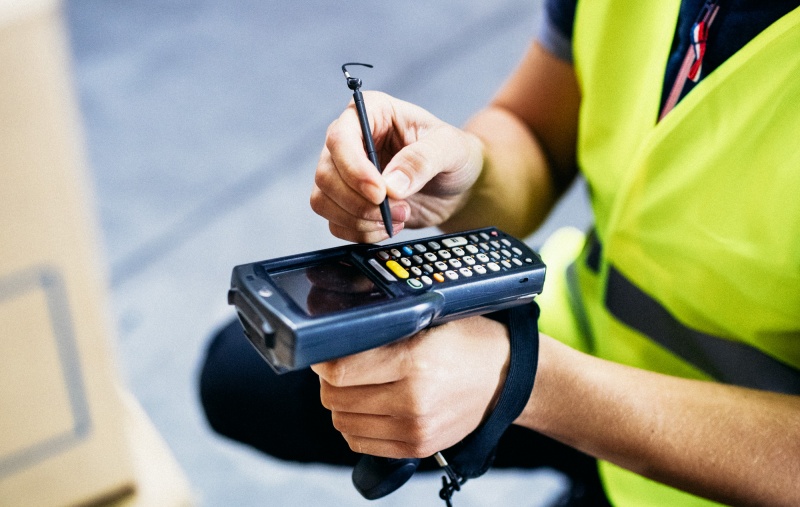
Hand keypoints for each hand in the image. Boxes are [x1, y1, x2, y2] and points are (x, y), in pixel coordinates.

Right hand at [311, 91, 483, 242]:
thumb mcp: (450, 148)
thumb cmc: (455, 154)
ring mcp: (346, 174)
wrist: (459, 185)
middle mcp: (351, 141)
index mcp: (370, 113)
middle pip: (326, 175)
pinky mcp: (348, 203)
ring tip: (400, 217)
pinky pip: (336, 224)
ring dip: (360, 219)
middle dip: (359, 202)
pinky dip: (361, 232)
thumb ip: (422, 160)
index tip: (380, 193)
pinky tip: (390, 226)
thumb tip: (391, 185)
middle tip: (400, 209)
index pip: (340, 138)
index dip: (354, 169)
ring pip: (324, 201)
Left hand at [311, 315, 509, 458]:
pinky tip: (369, 407)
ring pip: (342, 423)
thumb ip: (384, 330)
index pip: (340, 371)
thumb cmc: (467, 341)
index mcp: (414, 363)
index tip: (324, 352)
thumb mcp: (429, 321)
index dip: (323, 361)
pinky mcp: (418, 447)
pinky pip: (360, 443)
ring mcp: (415, 430)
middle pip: (336, 398)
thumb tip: (337, 337)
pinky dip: (355, 426)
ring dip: (341, 404)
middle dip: (330, 381)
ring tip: (358, 386)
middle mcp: (412, 401)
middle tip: (342, 366)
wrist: (506, 377)